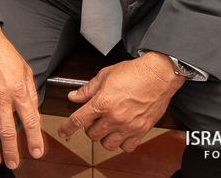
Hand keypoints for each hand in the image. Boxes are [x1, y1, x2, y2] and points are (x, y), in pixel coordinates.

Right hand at [0, 26, 44, 169]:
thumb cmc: (2, 53)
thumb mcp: (24, 70)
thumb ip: (30, 93)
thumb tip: (34, 114)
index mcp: (18, 90)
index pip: (30, 121)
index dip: (35, 140)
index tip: (36, 152)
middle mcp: (1, 98)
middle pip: (8, 132)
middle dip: (12, 152)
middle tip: (14, 163)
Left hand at [57, 51, 184, 151]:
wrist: (158, 75)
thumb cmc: (133, 73)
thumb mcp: (104, 76)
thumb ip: (87, 90)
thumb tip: (74, 97)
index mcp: (102, 103)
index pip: (79, 120)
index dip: (67, 127)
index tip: (63, 131)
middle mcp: (115, 117)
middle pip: (92, 134)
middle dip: (89, 127)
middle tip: (93, 119)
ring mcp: (129, 126)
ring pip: (108, 144)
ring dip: (103, 137)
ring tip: (106, 127)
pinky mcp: (142, 130)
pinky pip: (127, 147)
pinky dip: (121, 143)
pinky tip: (120, 133)